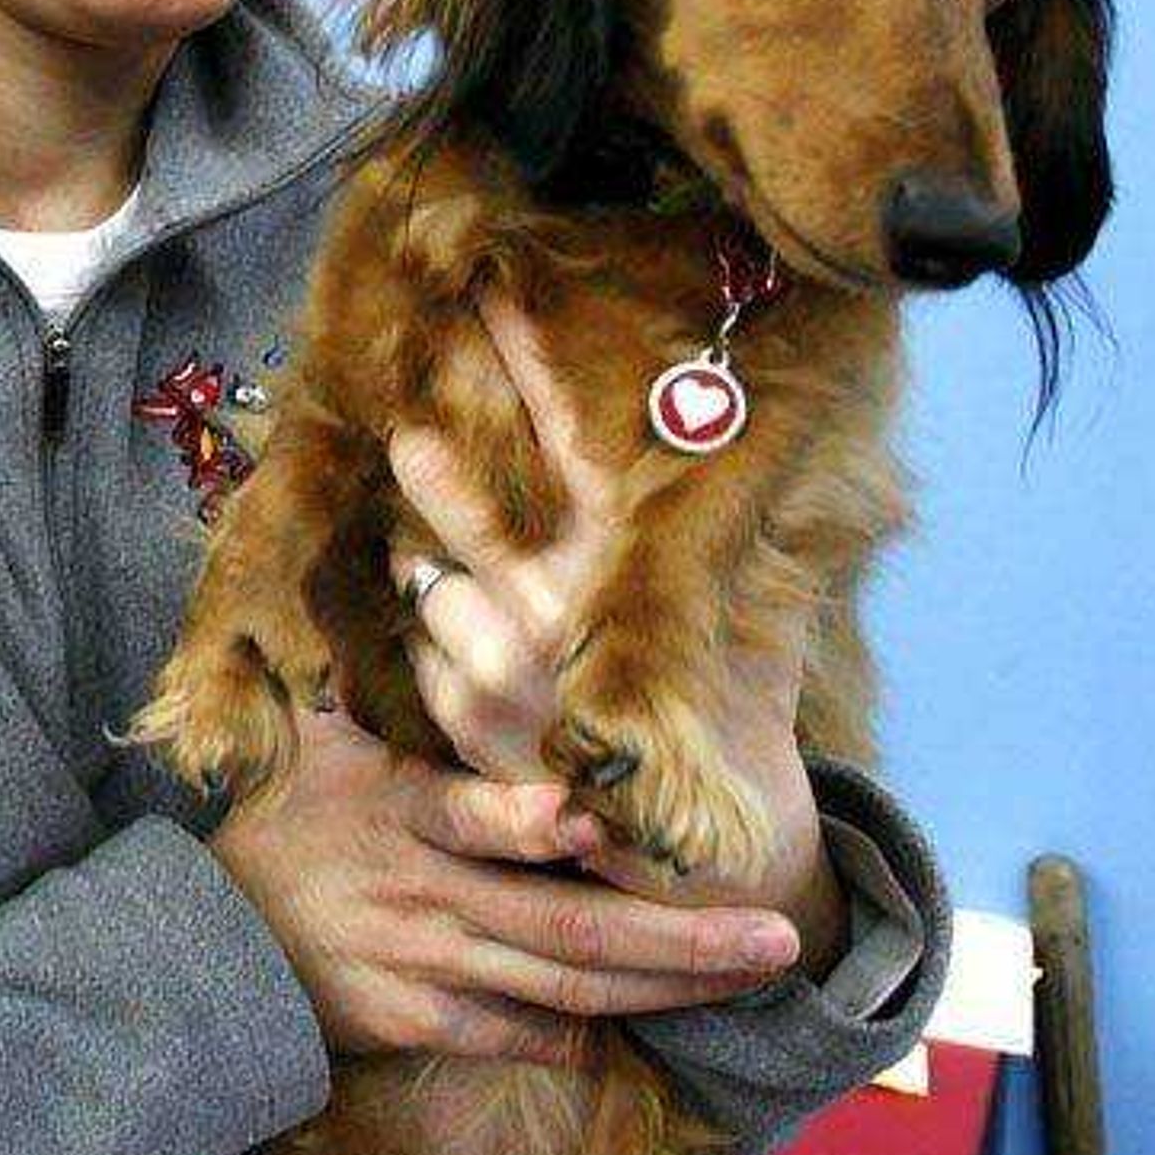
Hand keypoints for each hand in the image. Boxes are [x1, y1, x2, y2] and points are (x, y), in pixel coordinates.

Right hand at [210, 702, 810, 1067]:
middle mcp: (419, 894)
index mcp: (400, 814)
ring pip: (561, 990)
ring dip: (663, 990)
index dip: (529, 824)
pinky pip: (509, 1036)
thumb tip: (419, 567)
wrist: (205, 938)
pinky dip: (573, 1036)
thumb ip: (384, 685)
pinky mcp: (407, 1021)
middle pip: (565, 929)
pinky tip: (636, 1026)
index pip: (469, 817)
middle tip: (775, 936)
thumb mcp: (317, 741)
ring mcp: (418, 965)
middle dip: (679, 938)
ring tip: (749, 978)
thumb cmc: (283, 821)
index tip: (595, 821)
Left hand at [385, 293, 844, 973]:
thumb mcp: (745, 627)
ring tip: (414, 523)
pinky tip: (433, 618)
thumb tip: (750, 442)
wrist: (714, 863)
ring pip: (433, 585)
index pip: (573, 446)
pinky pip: (417, 663)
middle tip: (404, 411)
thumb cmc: (731, 724)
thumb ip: (730, 547)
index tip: (494, 291)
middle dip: (437, 459)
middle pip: (477, 514)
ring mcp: (507, 679)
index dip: (532, 367)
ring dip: (421, 552)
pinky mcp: (468, 734)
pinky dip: (421, 638)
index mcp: (629, 575)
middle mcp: (561, 620)